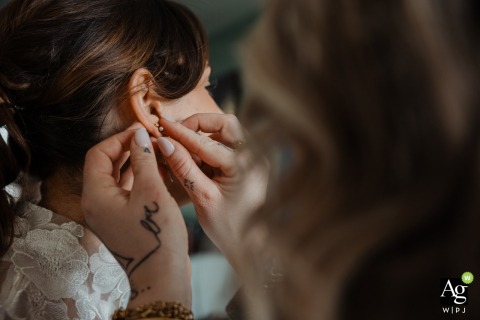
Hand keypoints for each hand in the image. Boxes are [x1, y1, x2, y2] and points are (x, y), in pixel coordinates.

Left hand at [82, 127, 190, 307]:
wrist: (160, 275)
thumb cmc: (156, 235)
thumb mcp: (152, 192)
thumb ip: (143, 160)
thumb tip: (139, 137)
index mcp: (95, 195)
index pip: (99, 154)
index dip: (120, 138)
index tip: (141, 131)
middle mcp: (94, 204)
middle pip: (104, 165)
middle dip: (125, 149)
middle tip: (148, 139)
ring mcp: (105, 214)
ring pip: (114, 178)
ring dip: (131, 163)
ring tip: (152, 152)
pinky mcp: (117, 221)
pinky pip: (121, 192)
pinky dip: (134, 178)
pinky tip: (152, 172)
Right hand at [156, 114, 267, 272]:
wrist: (252, 247)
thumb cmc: (230, 230)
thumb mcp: (203, 199)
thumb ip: (184, 168)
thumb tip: (165, 144)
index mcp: (245, 166)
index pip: (206, 142)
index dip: (181, 133)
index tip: (162, 125)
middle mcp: (255, 157)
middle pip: (226, 124)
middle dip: (198, 124)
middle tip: (176, 133)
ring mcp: (254, 159)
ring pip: (227, 132)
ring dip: (204, 135)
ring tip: (182, 148)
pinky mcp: (249, 164)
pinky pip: (228, 145)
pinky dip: (210, 147)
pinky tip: (194, 159)